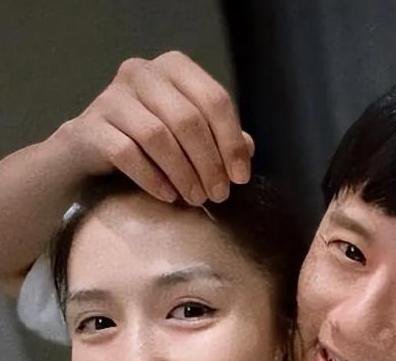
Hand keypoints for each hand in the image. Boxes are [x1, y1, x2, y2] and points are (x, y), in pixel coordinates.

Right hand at [53, 51, 252, 204]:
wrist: (88, 151)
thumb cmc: (148, 142)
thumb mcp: (186, 134)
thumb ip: (217, 136)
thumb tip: (248, 148)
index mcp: (173, 67)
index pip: (214, 99)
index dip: (232, 142)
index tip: (241, 178)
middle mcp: (141, 73)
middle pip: (188, 120)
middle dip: (209, 163)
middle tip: (219, 195)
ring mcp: (112, 97)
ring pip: (158, 137)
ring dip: (183, 174)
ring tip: (196, 199)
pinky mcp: (90, 126)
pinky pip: (127, 154)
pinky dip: (153, 179)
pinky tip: (168, 196)